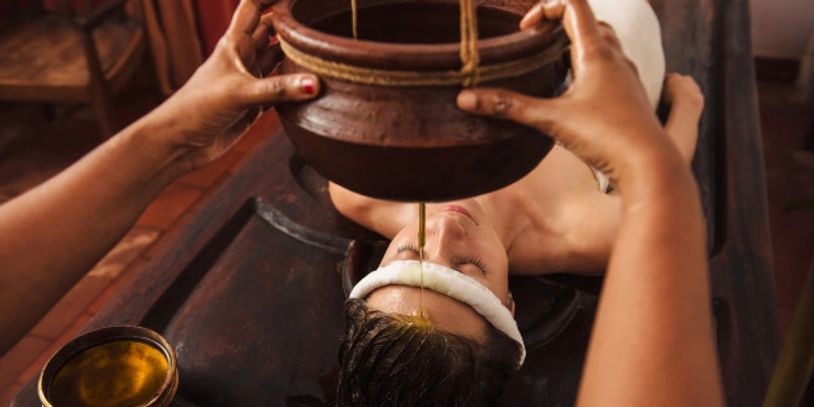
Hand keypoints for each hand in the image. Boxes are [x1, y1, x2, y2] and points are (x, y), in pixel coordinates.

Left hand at [149, 0, 318, 171]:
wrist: (178, 142)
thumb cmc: (197, 108)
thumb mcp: (239, 93)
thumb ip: (278, 88)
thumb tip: (315, 83)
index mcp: (234, 44)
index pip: (255, 7)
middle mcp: (244, 59)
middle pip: (273, 31)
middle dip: (293, 24)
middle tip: (322, 21)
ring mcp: (251, 81)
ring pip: (280, 60)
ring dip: (298, 56)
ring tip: (326, 51)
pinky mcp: (255, 105)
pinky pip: (282, 90)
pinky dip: (296, 87)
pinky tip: (314, 86)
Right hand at [457, 0, 689, 186]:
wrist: (649, 165)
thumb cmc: (605, 137)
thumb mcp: (550, 119)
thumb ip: (508, 106)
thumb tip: (465, 97)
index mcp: (597, 53)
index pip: (574, 6)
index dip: (546, 7)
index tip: (525, 29)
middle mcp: (616, 59)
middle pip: (590, 22)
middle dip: (561, 24)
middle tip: (536, 42)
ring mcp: (627, 78)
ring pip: (604, 44)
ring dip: (578, 44)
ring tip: (553, 63)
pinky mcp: (631, 97)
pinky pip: (611, 68)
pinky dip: (591, 67)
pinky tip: (575, 91)